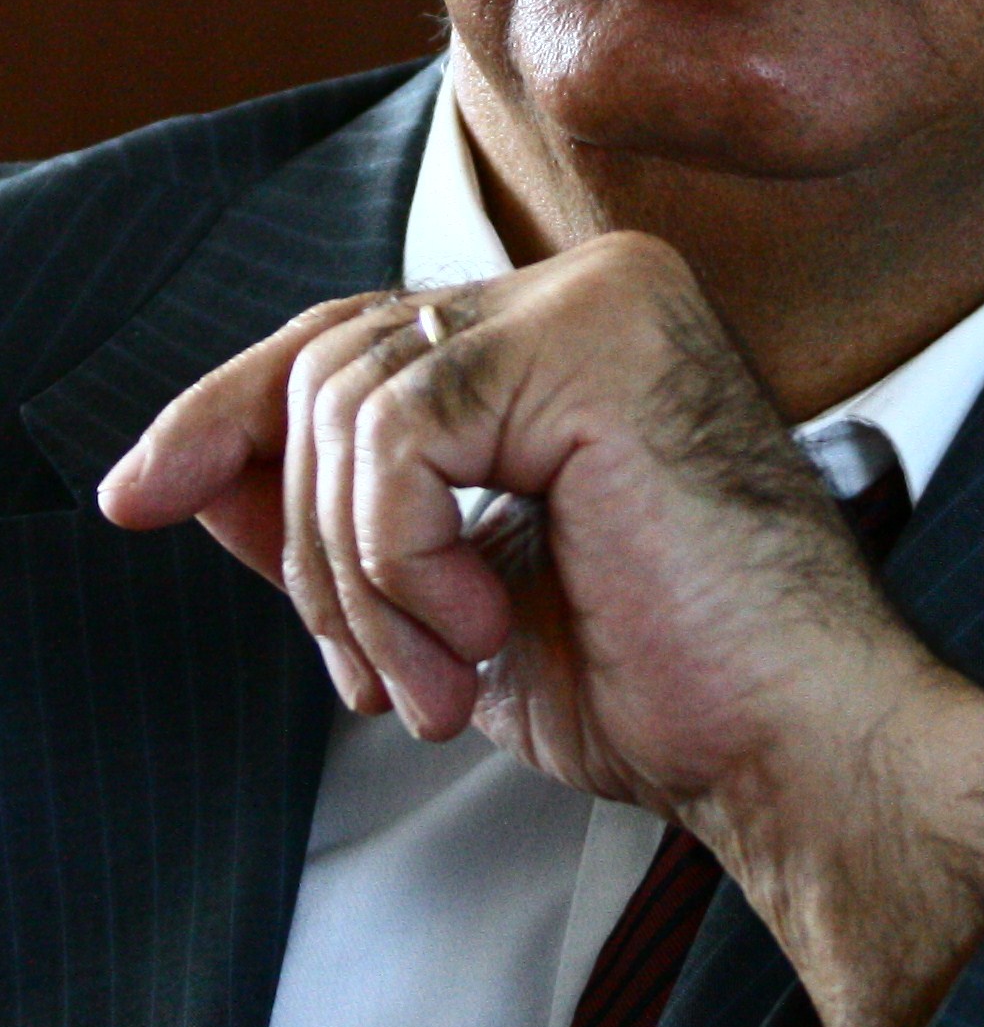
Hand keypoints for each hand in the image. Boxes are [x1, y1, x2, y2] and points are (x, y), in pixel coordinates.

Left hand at [98, 233, 983, 1026]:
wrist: (797, 742)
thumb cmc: (667, 682)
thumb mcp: (453, 602)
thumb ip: (342, 521)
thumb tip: (197, 474)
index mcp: (571, 330)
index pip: (354, 338)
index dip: (232, 414)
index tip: (142, 494)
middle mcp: (588, 284)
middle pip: (329, 363)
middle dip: (310, 547)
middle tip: (383, 680)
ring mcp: (598, 300)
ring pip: (347, 403)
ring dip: (360, 580)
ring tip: (444, 677)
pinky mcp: (595, 343)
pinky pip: (398, 436)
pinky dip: (402, 559)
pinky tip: (483, 631)